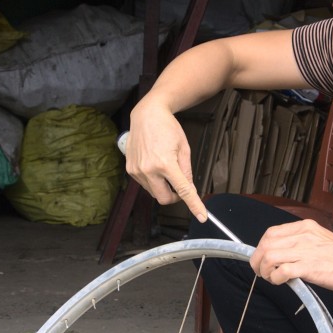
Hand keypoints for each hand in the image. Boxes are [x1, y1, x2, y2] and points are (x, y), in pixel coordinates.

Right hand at [125, 105, 207, 222]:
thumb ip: (187, 171)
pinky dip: (153, 181)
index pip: (182, 191)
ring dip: (163, 187)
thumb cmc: (167, 128)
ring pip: (154, 192)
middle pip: (164, 199)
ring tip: (165, 167)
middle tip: (180, 187)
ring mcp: (137, 171)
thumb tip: (189, 189)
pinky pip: (145, 184)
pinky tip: (154, 165)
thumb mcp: (184, 148)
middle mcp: (148, 169)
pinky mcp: (130, 170)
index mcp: (165, 163)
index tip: (201, 216)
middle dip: (174, 197)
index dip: (194, 205)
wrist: (146, 115)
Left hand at [250, 219, 332, 291]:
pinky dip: (275, 278)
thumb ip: (301, 242)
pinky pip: (281, 271)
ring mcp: (305, 251)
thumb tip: (281, 252)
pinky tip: (280, 282)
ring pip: (269, 257)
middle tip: (260, 271)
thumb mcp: (320, 239)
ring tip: (271, 278)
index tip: (261, 257)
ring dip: (264, 270)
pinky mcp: (308, 267)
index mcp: (305, 227)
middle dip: (257, 260)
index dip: (261, 247)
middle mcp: (303, 236)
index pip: (271, 233)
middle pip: (266, 245)